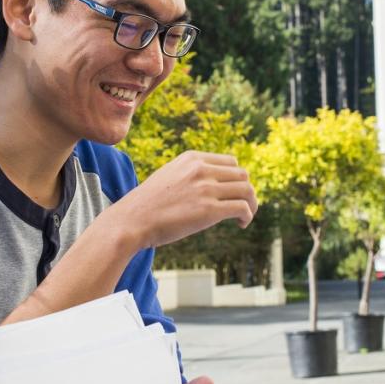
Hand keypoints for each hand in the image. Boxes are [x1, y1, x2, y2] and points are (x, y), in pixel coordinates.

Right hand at [116, 152, 257, 250]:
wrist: (133, 220)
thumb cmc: (148, 204)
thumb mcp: (168, 175)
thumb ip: (189, 174)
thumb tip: (209, 183)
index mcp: (191, 159)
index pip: (230, 162)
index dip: (236, 179)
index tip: (232, 193)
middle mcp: (200, 169)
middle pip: (242, 175)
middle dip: (246, 191)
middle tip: (242, 206)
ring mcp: (205, 189)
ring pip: (247, 190)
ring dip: (251, 204)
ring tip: (245, 216)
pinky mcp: (209, 210)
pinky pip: (242, 208)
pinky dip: (247, 216)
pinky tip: (240, 224)